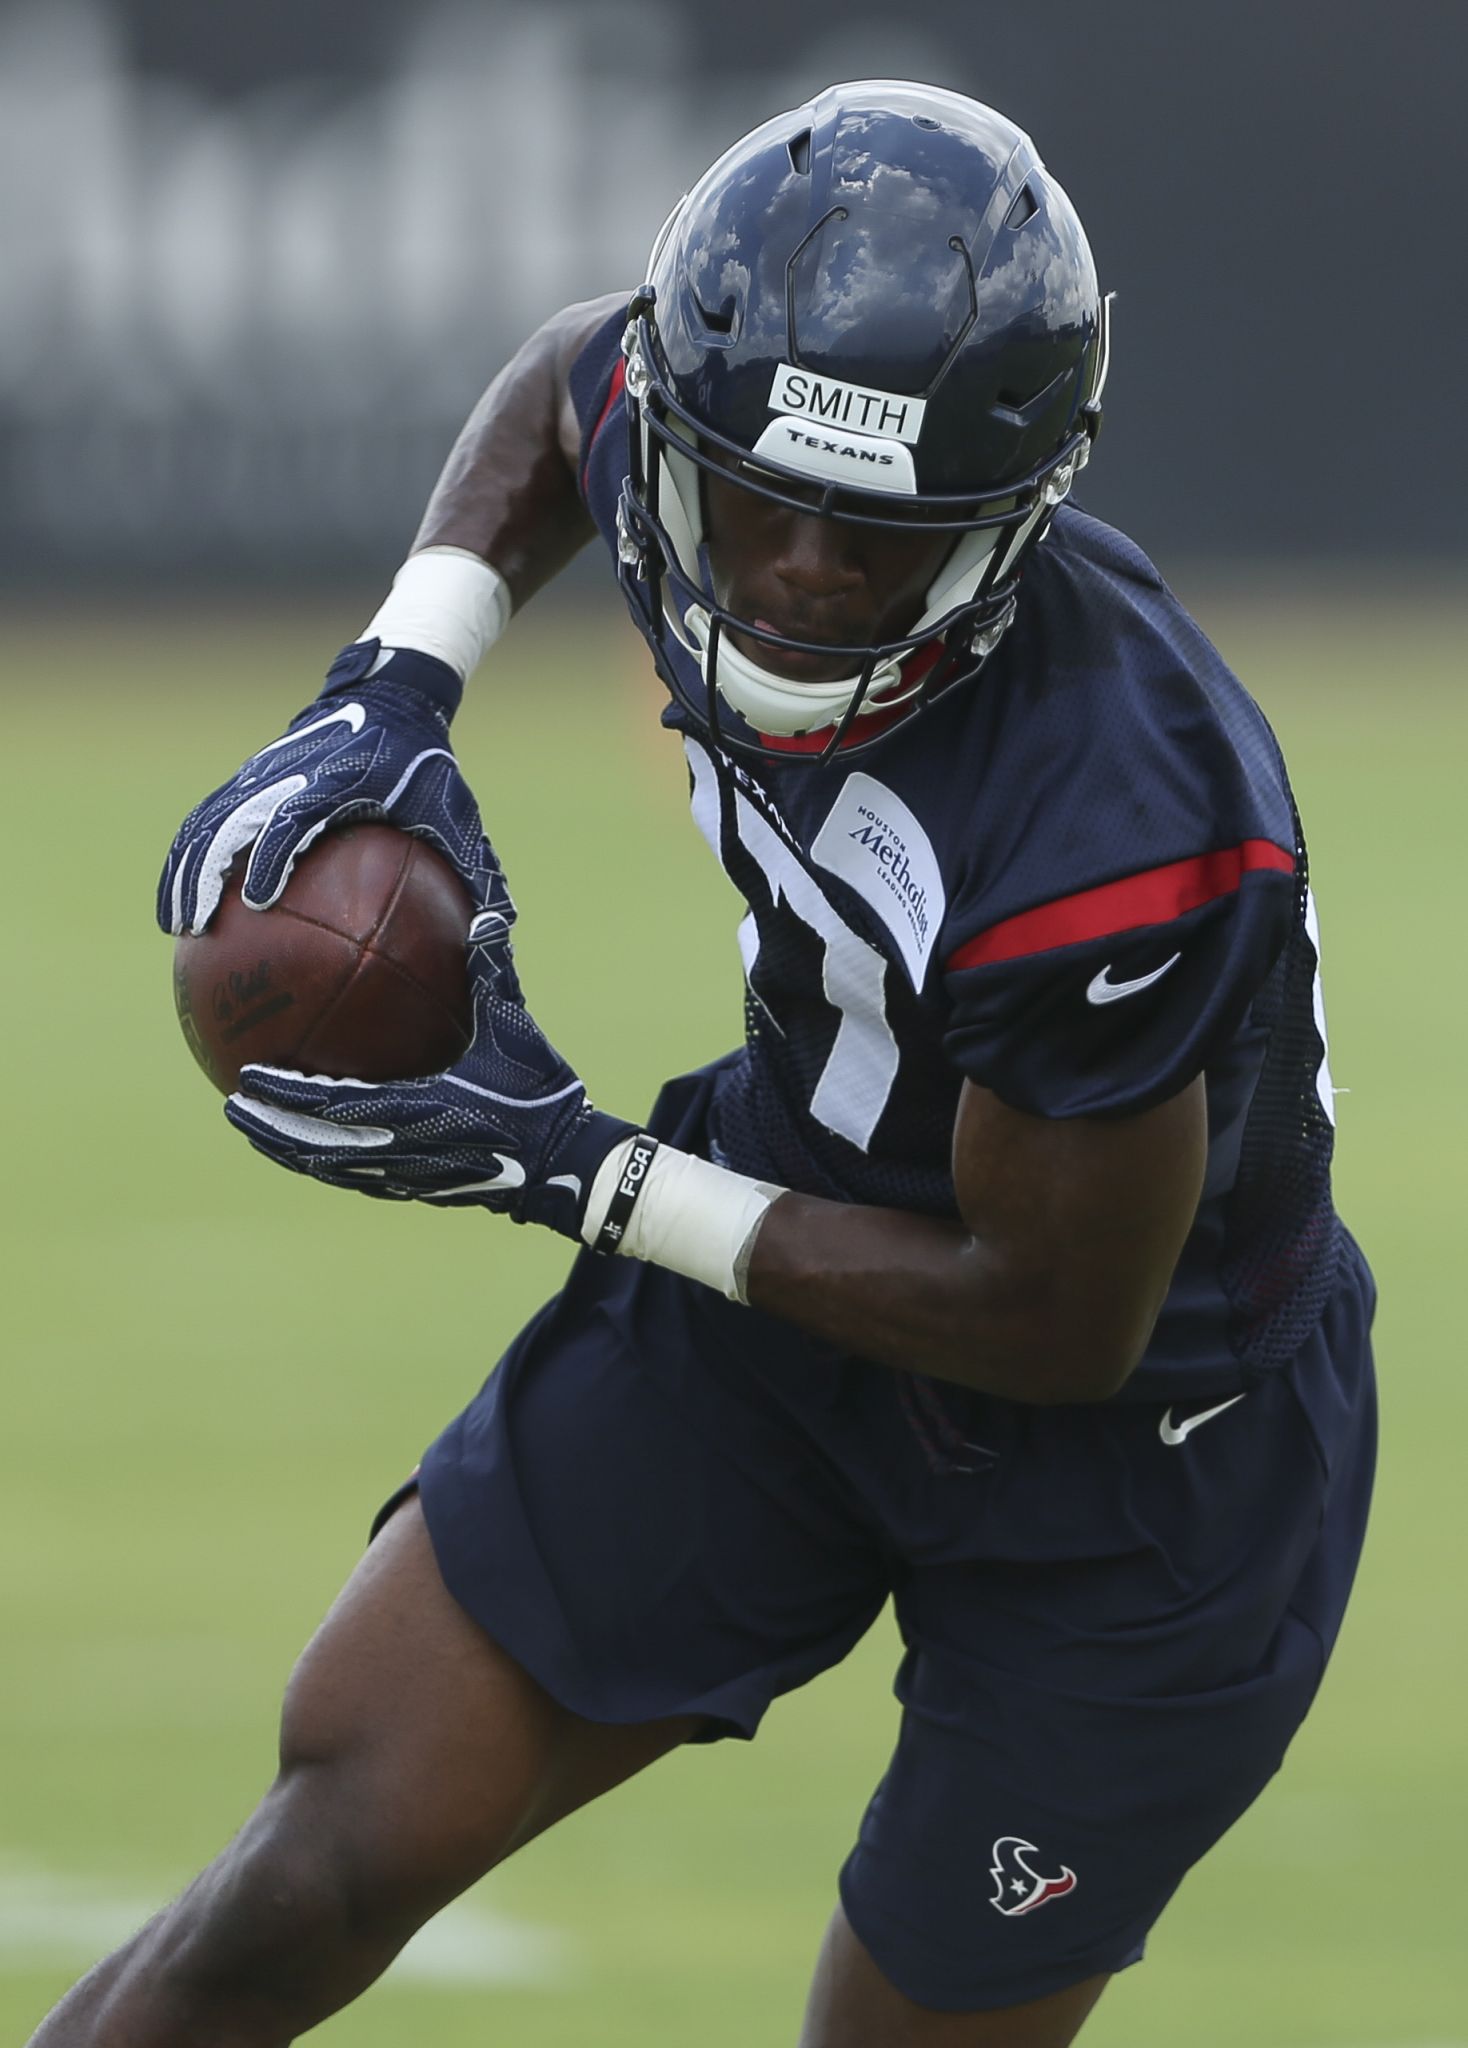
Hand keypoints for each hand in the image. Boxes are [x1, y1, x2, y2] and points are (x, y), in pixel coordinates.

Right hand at [158, 640, 498, 934]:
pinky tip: (183, 902)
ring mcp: (264, 769)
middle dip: (206, 872)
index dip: (271, 855)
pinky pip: (209, 817)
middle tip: (196, 929)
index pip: (293, 813)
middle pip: (231, 818)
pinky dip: (189, 855)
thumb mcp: (460, 818)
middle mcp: (292, 769)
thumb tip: (494, 946)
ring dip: (185, 869)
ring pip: (208, 819)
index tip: (257, 900)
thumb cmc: (431, 768)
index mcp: (341, 778)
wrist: (391, 697)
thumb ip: (478, 878)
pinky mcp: (250, 775)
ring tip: (175, 925)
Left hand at [223, 909, 633, 1240]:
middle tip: (231, 1105)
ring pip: (330, 1167)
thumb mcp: (516, 1027)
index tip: (248, 1077)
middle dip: (270, 1129)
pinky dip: (321, 1159)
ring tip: (253, 1127)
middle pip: (316, 1148)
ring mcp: (406, 1177)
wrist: (566, 1164)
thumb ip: (492, 971)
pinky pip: (355, 1176)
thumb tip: (483, 910)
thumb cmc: (540, 1092)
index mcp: (419, 1111)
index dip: (287, 1096)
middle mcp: (403, 1152)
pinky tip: (306, 1142)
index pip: (334, 1107)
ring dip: (288, 1149)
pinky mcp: (416, 1189)